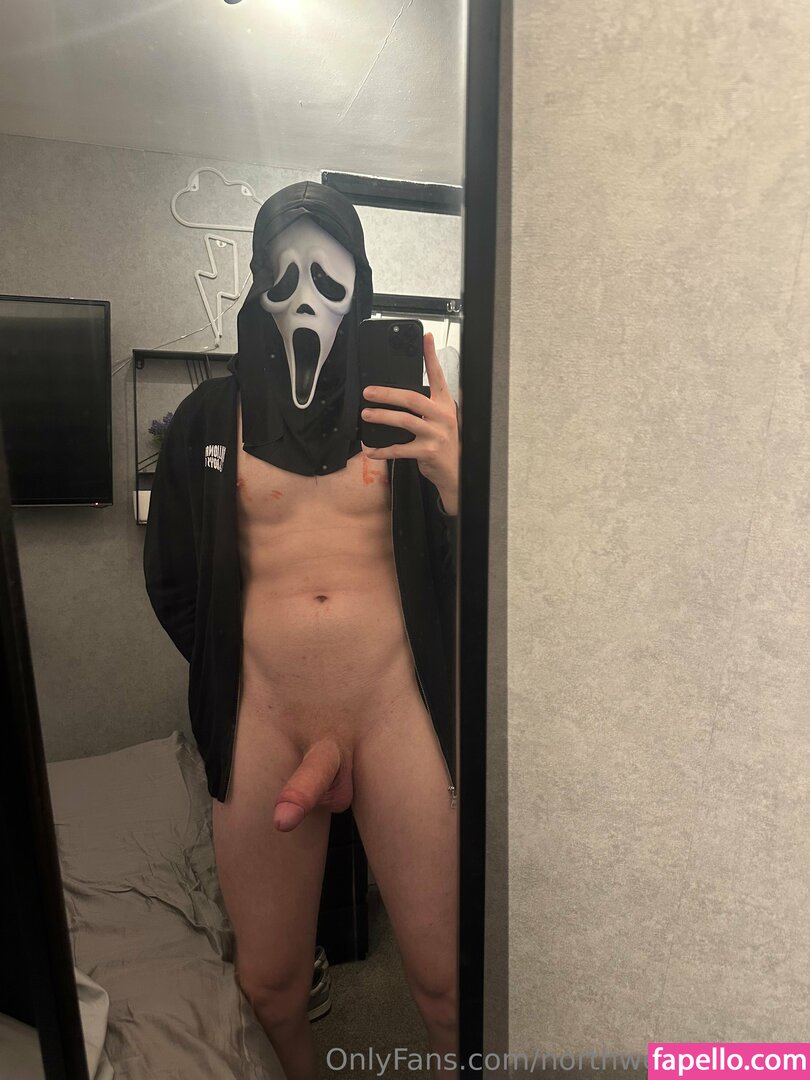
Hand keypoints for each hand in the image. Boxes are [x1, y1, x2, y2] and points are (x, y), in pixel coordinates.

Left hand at [360, 331, 458, 513]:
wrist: (456, 472)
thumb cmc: (443, 443)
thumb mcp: (440, 420)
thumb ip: (425, 406)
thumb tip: (398, 395)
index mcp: (445, 404)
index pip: (438, 376)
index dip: (431, 356)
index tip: (426, 337)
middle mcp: (442, 416)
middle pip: (412, 399)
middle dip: (387, 394)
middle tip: (368, 392)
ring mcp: (436, 435)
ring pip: (404, 421)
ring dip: (382, 417)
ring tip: (367, 415)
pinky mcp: (428, 452)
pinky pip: (400, 449)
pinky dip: (383, 450)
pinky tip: (371, 450)